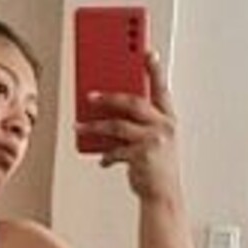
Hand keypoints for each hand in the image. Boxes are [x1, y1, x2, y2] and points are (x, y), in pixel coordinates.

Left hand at [81, 52, 182, 201]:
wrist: (163, 196)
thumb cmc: (156, 167)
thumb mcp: (153, 139)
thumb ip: (138, 122)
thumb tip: (108, 109)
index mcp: (168, 118)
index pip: (161, 87)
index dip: (154, 68)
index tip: (145, 50)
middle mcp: (164, 126)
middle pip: (132, 102)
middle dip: (108, 96)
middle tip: (89, 95)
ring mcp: (154, 140)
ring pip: (117, 125)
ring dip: (94, 126)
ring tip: (80, 127)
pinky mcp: (142, 155)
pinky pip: (115, 149)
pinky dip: (105, 155)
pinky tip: (101, 159)